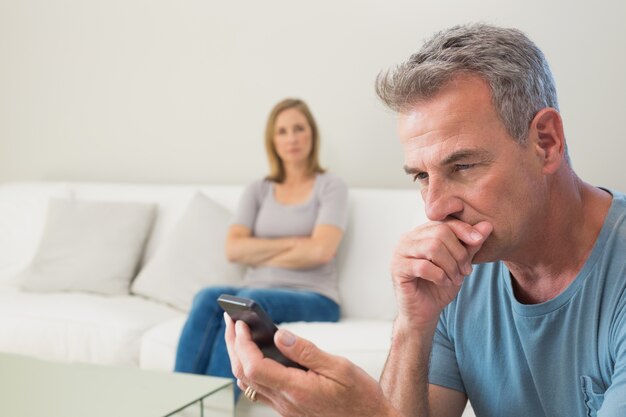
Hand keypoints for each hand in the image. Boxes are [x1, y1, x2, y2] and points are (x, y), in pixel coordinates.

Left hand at [224, 314, 399, 416]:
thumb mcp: (340, 368)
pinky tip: (255, 357)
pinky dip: (250, 371)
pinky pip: (260, 391)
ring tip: (238, 335)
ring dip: (238, 358)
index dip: (243, 343)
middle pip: (245, 373)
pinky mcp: (289, 410)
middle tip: (231, 321)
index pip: (255, 366)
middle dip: (233, 345)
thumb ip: (306, 352)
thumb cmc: (360, 397)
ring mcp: (285, 409)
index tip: (240, 323)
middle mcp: (285, 402)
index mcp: (297, 390)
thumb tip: (279, 335)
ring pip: (249, 384)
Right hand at [391, 219, 492, 330]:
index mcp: (422, 233)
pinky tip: (444, 283)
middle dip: (459, 253)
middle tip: (466, 270)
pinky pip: (423, 267)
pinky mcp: (398, 269)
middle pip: (440, 232)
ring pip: (432, 247)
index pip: (445, 222)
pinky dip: (439, 276)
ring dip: (450, 266)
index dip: (464, 230)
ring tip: (456, 278)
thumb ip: (471, 245)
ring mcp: (400, 252)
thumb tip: (487, 225)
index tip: (478, 241)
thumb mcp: (460, 263)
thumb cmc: (440, 286)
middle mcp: (408, 238)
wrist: (425, 311)